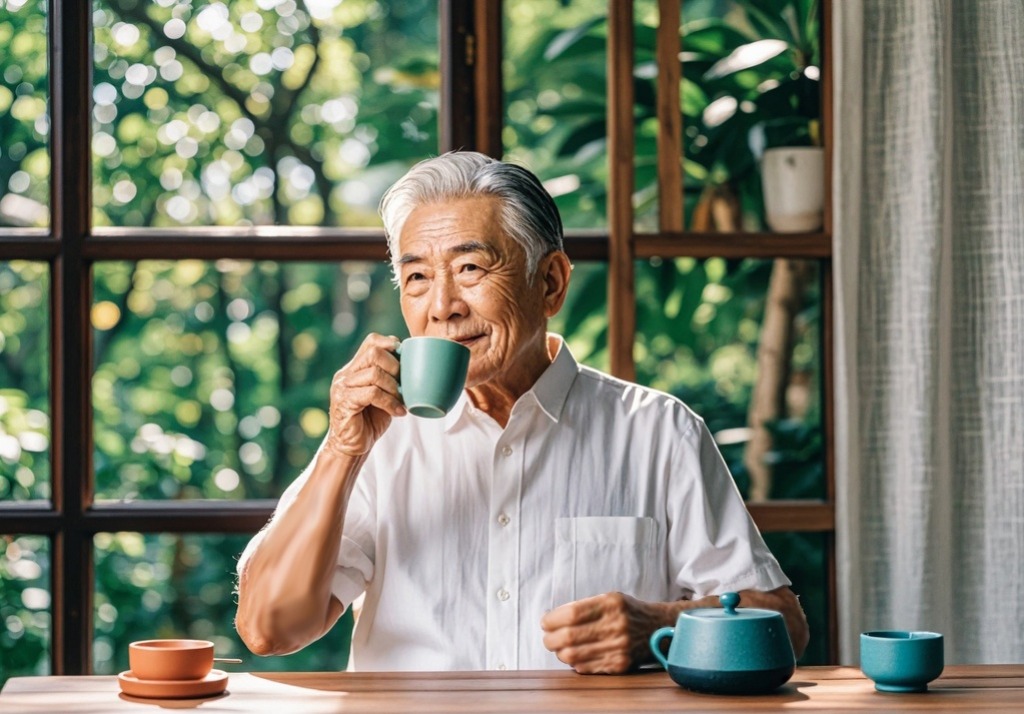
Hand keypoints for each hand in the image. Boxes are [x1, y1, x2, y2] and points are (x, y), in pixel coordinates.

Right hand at [326, 333, 404, 456]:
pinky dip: (390, 402)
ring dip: (394, 387)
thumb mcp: (384, 394)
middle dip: (395, 366)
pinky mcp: (345, 402)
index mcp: (355, 368)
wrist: (352, 446)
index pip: (371, 341)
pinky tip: (399, 412)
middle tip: (403, 384)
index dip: (391, 345)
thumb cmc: (370, 420)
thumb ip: (392, 378)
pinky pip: (372, 394)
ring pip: (374, 373)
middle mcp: (346, 374)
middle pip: (373, 352)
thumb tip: (417, 365)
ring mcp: (343, 387)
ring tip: (402, 400)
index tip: (405, 361)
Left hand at [541, 592, 668, 673]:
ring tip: (559, 647)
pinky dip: (574, 662)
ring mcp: (618, 647)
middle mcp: (616, 625)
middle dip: (550, 639)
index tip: (545, 621)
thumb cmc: (627, 612)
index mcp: (611, 604)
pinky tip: (575, 655)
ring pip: (573, 655)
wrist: (658, 628)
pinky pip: (585, 667)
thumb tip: (550, 618)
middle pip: (569, 637)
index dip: (552, 619)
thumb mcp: (609, 599)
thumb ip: (583, 607)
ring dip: (560, 652)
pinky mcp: (619, 665)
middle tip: (547, 637)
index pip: (571, 614)